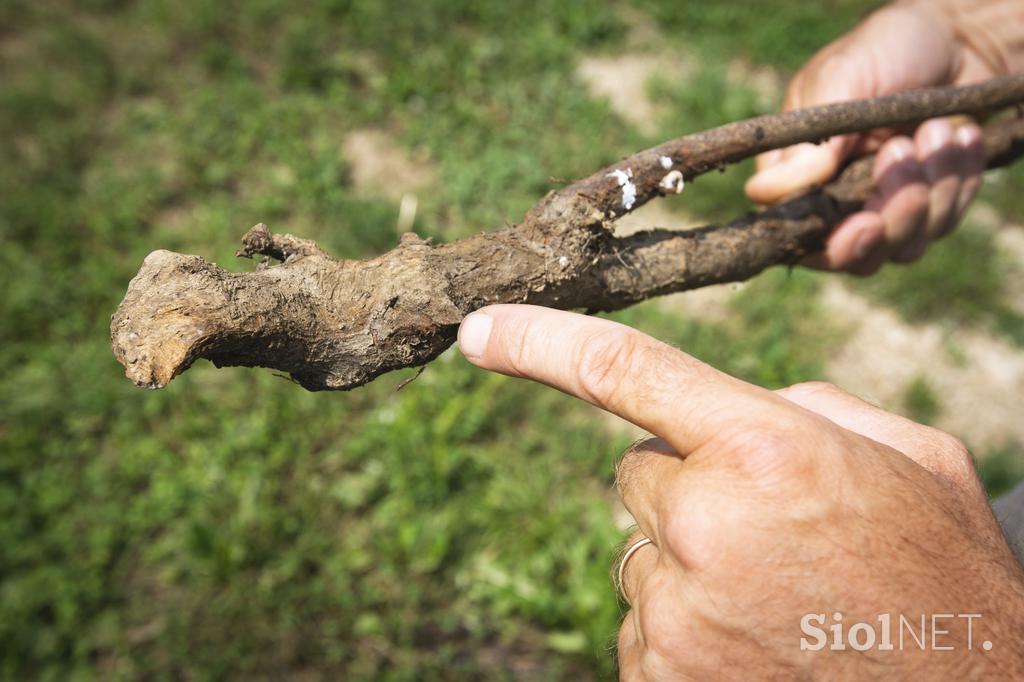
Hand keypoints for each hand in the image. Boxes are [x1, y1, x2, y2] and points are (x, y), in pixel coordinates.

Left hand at [458, 305, 1023, 679]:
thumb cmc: (944, 573)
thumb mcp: (903, 457)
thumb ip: (802, 408)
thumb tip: (720, 409)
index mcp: (766, 447)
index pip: (622, 369)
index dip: (538, 341)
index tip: (478, 331)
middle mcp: (705, 524)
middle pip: (636, 471)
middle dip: (685, 483)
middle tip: (767, 521)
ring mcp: (677, 613)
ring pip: (641, 552)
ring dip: (690, 559)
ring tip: (778, 593)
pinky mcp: (661, 677)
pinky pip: (644, 621)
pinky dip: (686, 622)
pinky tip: (756, 637)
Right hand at [745, 4, 991, 273]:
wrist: (953, 40)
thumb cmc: (881, 52)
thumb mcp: (839, 81)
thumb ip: (810, 142)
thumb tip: (762, 192)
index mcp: (795, 180)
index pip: (796, 235)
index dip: (830, 242)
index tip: (865, 220)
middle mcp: (833, 206)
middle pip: (854, 256)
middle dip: (891, 217)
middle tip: (903, 152)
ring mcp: (882, 213)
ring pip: (904, 247)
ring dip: (931, 190)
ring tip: (937, 129)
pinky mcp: (928, 210)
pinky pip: (944, 223)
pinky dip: (959, 181)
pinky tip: (960, 137)